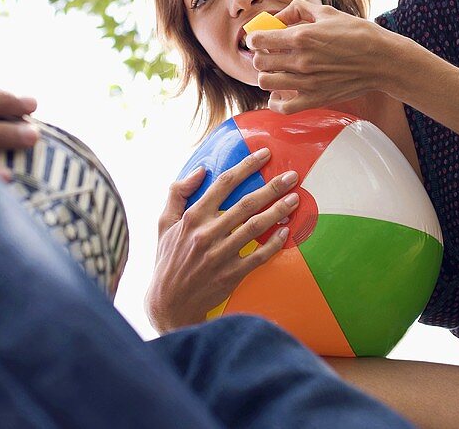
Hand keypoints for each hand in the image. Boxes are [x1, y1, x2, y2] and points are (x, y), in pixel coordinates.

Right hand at [145, 147, 299, 332]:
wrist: (169, 303)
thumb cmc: (168, 260)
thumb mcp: (163, 224)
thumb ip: (177, 194)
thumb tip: (200, 171)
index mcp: (192, 217)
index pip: (223, 183)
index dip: (246, 166)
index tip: (264, 154)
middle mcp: (207, 233)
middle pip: (246, 203)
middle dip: (272, 187)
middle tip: (292, 177)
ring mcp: (220, 255)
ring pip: (255, 227)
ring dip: (278, 211)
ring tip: (294, 199)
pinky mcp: (231, 275)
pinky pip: (258, 256)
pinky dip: (273, 244)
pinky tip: (286, 232)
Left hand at [246, 0, 401, 113]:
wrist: (382, 60)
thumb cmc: (357, 33)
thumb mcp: (327, 12)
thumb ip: (298, 10)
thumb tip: (279, 16)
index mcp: (301, 37)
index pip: (259, 39)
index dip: (254, 38)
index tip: (259, 38)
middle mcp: (301, 61)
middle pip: (259, 62)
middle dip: (259, 56)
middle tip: (268, 54)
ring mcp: (307, 83)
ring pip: (266, 83)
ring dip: (266, 75)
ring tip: (275, 71)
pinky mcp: (316, 99)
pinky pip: (283, 107)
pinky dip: (275, 101)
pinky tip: (279, 93)